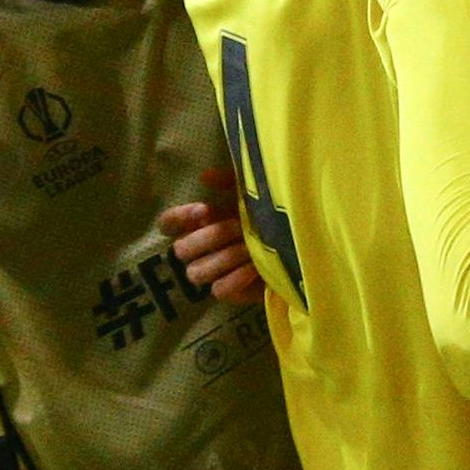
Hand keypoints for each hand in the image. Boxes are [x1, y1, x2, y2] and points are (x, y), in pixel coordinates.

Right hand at [157, 170, 266, 303]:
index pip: (168, 224)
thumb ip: (228, 181)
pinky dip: (235, 278)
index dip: (178, 218)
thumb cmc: (271, 215)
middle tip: (239, 227)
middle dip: (210, 237)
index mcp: (200, 224)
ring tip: (249, 248)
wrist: (301, 246)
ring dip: (223, 258)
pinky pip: (218, 289)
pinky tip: (254, 266)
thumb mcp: (252, 192)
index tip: (204, 210)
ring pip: (196, 272)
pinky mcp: (230, 292)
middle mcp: (202, 249)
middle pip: (181, 250)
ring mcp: (214, 272)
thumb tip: (205, 177)